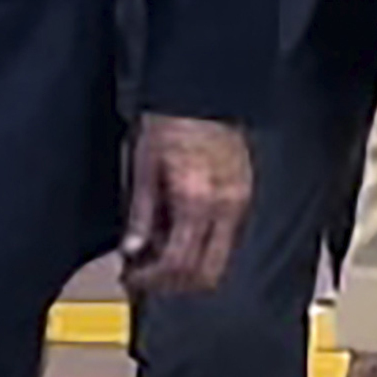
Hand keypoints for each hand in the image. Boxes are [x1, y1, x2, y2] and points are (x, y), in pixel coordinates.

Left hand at [122, 115, 253, 298]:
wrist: (201, 92)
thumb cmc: (171, 121)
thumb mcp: (143, 167)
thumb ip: (141, 213)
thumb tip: (132, 249)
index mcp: (196, 200)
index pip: (179, 263)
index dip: (152, 279)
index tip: (133, 276)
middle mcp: (225, 206)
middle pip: (207, 273)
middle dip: (174, 283)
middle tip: (145, 277)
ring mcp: (240, 202)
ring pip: (219, 260)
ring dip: (188, 268)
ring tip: (157, 256)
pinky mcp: (244, 195)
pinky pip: (226, 239)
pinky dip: (201, 248)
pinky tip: (177, 235)